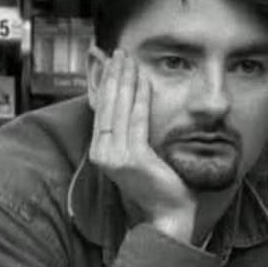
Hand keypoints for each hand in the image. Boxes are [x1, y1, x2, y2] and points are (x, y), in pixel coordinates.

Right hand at [89, 49, 196, 242]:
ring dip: (126, 80)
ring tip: (129, 60)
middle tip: (119, 52)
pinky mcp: (132, 158)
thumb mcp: (137, 154)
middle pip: (107, 105)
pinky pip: (137, 120)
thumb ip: (129, 133)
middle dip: (113, 76)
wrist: (167, 214)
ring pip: (120, 109)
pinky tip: (144, 81)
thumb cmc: (157, 184)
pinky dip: (141, 97)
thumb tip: (129, 106)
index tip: (113, 63)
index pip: (101, 110)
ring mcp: (115, 157)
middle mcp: (102, 154)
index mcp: (100, 152)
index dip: (106, 84)